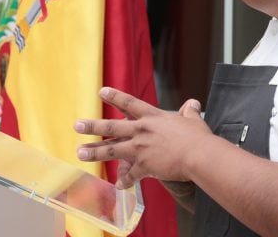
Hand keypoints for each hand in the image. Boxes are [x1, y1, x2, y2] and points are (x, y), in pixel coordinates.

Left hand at [74, 88, 210, 188]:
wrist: (200, 155)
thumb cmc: (198, 137)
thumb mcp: (193, 120)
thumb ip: (190, 112)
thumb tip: (193, 104)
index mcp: (152, 117)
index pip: (130, 103)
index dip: (115, 96)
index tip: (101, 91)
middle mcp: (142, 130)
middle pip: (112, 126)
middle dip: (93, 126)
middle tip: (77, 125)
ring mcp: (141, 148)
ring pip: (112, 149)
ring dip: (95, 152)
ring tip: (80, 153)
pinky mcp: (145, 165)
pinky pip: (131, 175)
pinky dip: (125, 181)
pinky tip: (119, 186)